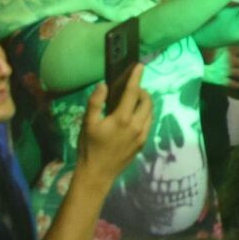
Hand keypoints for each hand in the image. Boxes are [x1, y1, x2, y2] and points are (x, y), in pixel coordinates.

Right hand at [77, 66, 155, 181]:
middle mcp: (137, 125)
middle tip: (130, 90)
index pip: (133, 92)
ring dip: (144, 103)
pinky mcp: (143, 143)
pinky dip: (144, 114)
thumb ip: (95, 102)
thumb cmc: (89, 147)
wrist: (97, 174)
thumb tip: (103, 85)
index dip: (136, 77)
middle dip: (141, 91)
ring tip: (132, 101)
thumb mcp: (88, 123)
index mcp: (122, 118)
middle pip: (147, 101)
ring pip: (150, 112)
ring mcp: (142, 135)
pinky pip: (148, 123)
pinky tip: (133, 116)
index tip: (140, 66)